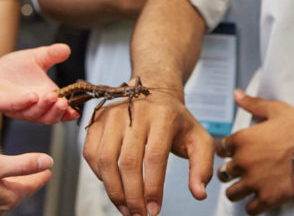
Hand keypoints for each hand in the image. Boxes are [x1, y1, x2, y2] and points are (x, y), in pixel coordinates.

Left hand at [0, 43, 78, 123]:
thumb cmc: (12, 69)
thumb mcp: (35, 57)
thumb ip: (51, 55)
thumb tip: (66, 48)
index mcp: (43, 98)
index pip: (58, 110)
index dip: (67, 112)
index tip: (76, 109)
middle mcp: (32, 107)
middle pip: (47, 117)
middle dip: (57, 111)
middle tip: (63, 101)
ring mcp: (16, 108)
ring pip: (32, 115)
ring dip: (43, 107)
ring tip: (52, 96)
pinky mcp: (1, 105)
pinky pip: (13, 107)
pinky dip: (23, 103)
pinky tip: (32, 96)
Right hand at [0, 152, 52, 215]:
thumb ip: (23, 164)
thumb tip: (47, 162)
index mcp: (8, 196)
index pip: (33, 184)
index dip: (42, 173)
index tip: (49, 167)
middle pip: (20, 189)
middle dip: (30, 178)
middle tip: (38, 168)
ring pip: (6, 193)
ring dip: (13, 181)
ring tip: (19, 171)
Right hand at [82, 80, 213, 215]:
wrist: (155, 90)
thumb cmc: (177, 120)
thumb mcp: (199, 139)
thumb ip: (202, 167)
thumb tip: (199, 193)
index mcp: (163, 116)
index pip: (155, 157)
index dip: (153, 188)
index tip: (154, 211)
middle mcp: (135, 112)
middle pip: (128, 161)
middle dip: (132, 196)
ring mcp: (113, 114)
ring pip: (105, 159)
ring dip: (113, 190)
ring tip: (125, 208)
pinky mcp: (98, 120)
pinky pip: (90, 152)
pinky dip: (98, 175)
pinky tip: (112, 186)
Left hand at [215, 90, 293, 213]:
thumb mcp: (275, 110)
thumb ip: (252, 104)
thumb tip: (237, 94)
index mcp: (242, 140)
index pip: (220, 149)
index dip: (227, 151)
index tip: (234, 153)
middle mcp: (243, 162)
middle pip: (223, 173)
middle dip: (229, 172)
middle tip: (240, 172)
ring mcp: (254, 181)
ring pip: (232, 194)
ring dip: (237, 191)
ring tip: (246, 188)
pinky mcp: (268, 197)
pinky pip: (250, 210)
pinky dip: (252, 207)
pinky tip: (258, 200)